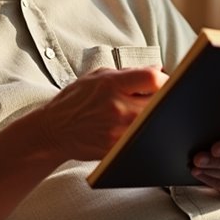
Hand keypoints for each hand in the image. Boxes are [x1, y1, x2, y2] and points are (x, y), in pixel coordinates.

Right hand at [39, 66, 168, 164]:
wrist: (54, 130)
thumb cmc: (74, 101)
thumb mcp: (97, 77)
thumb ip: (127, 73)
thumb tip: (157, 70)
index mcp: (111, 84)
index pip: (153, 79)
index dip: (165, 81)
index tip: (166, 84)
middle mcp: (116, 107)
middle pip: (159, 103)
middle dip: (164, 101)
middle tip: (161, 101)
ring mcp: (117, 130)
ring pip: (152, 123)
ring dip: (156, 119)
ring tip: (147, 115)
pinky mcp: (116, 149)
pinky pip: (141, 139)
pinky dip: (144, 134)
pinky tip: (137, 130)